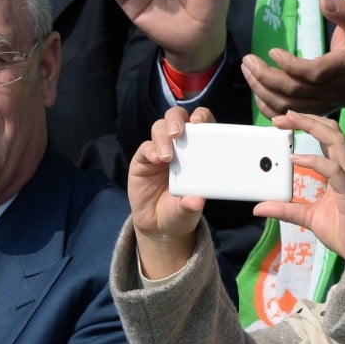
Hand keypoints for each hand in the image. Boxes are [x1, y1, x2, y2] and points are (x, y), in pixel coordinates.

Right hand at [128, 106, 215, 278]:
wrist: (159, 226)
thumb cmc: (181, 211)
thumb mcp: (189, 210)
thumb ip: (192, 204)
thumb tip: (196, 200)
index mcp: (198, 150)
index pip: (201, 124)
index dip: (202, 117)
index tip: (200, 123)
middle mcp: (178, 146)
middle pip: (176, 118)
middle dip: (176, 120)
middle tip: (178, 133)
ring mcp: (159, 150)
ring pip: (159, 128)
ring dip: (163, 138)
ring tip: (167, 157)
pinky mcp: (143, 160)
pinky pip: (145, 148)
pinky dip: (150, 150)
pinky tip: (155, 160)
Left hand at [241, 0, 344, 118]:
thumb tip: (322, 1)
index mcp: (340, 68)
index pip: (311, 73)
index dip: (289, 65)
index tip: (272, 51)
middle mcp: (329, 90)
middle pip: (292, 91)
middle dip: (264, 76)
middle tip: (248, 60)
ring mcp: (320, 104)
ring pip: (285, 105)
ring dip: (261, 90)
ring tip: (247, 71)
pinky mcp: (313, 111)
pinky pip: (286, 114)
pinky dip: (267, 106)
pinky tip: (256, 90)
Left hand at [254, 111, 344, 274]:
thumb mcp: (308, 218)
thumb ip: (286, 209)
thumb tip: (260, 207)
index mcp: (341, 172)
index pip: (327, 138)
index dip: (309, 124)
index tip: (286, 120)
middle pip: (332, 132)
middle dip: (307, 119)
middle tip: (282, 115)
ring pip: (336, 142)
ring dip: (312, 128)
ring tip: (290, 122)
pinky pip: (334, 171)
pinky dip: (314, 161)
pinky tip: (295, 159)